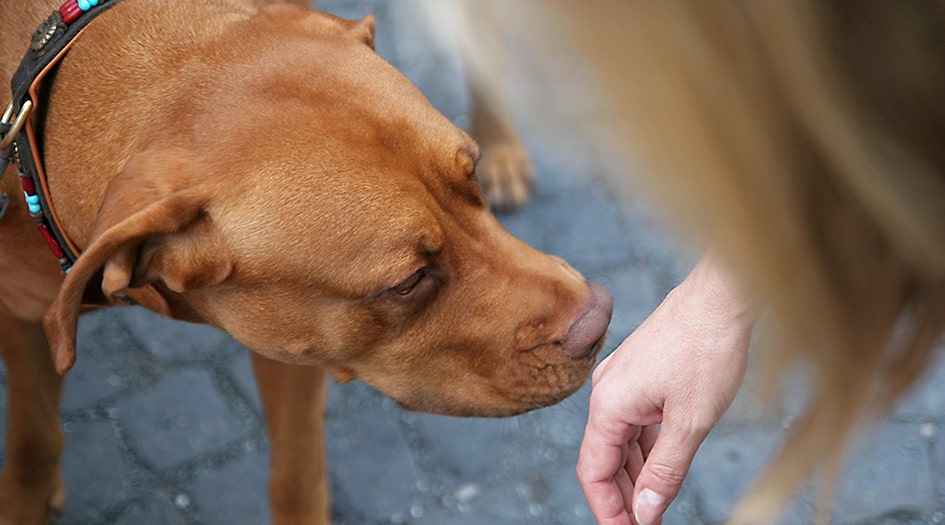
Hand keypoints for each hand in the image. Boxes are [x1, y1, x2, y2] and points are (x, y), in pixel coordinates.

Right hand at [577, 256, 755, 524]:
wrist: (722, 296)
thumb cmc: (707, 348)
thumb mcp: (691, 422)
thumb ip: (664, 471)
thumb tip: (645, 511)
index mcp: (608, 404)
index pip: (593, 471)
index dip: (607, 510)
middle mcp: (607, 392)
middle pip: (604, 459)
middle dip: (622, 497)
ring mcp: (622, 382)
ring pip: (621, 442)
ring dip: (636, 475)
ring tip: (655, 506)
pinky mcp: (639, 375)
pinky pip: (635, 422)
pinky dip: (646, 449)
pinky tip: (661, 467)